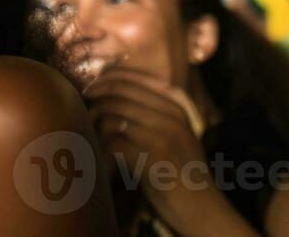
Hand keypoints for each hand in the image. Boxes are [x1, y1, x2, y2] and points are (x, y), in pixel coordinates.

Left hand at [85, 69, 240, 234]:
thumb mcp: (173, 134)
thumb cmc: (180, 172)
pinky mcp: (153, 158)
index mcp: (176, 106)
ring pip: (113, 119)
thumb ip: (149, 113)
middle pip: (119, 96)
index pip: (132, 80)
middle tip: (86, 118)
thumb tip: (105, 96)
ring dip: (98, 132)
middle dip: (97, 105)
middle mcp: (171, 116)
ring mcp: (163, 136)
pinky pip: (114, 145)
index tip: (89, 88)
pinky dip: (104, 154)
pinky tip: (104, 163)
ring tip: (96, 143)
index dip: (105, 80)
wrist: (202, 209)